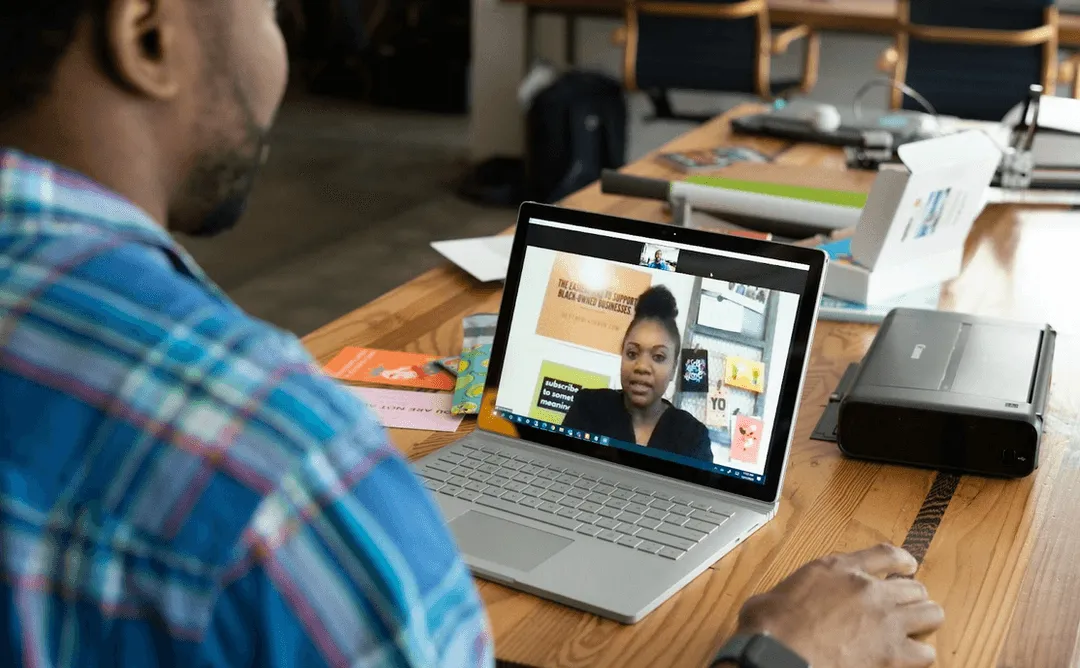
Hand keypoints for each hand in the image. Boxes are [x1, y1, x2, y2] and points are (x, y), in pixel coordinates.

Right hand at [733, 544, 943, 667]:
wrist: (778, 654)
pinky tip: (910, 657)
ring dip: (923, 620)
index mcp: (839, 568)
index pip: (886, 554)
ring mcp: (884, 620)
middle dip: (911, 596)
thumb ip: (799, 590)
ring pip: (931, 613)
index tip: (908, 566)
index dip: (903, 560)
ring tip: (915, 628)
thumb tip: (789, 602)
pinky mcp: (891, 653)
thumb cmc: (770, 626)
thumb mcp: (779, 591)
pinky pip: (926, 652)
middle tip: (904, 606)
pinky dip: (920, 655)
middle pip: (914, 585)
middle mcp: (868, 589)